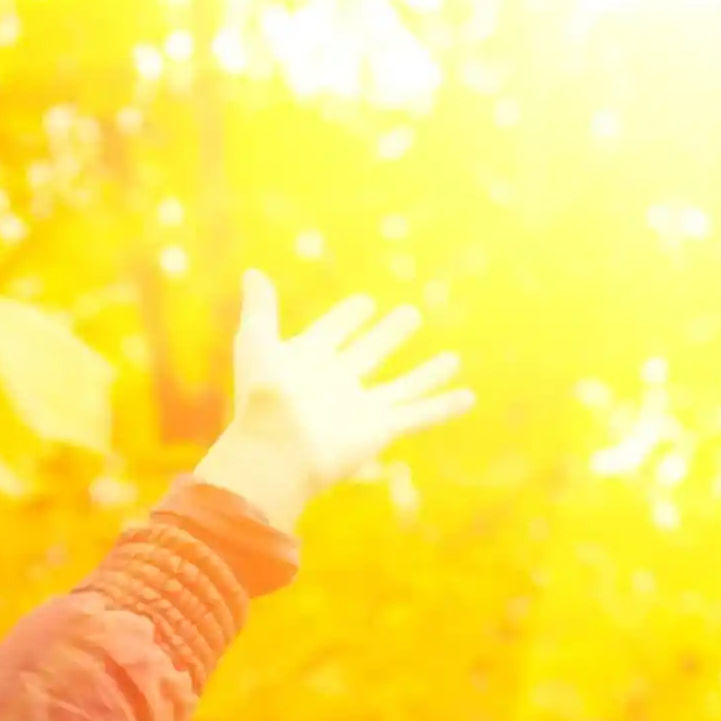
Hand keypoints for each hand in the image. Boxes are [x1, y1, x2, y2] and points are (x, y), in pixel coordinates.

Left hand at [193, 270, 473, 531]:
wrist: (277, 448)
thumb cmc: (264, 395)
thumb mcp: (257, 342)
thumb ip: (260, 308)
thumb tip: (252, 272)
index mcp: (307, 362)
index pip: (332, 332)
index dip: (346, 318)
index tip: (364, 303)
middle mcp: (337, 384)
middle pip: (369, 353)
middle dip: (388, 335)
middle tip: (410, 315)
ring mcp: (360, 408)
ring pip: (402, 386)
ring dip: (426, 373)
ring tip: (452, 358)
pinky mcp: (380, 428)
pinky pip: (419, 415)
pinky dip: (444, 407)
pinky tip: (469, 397)